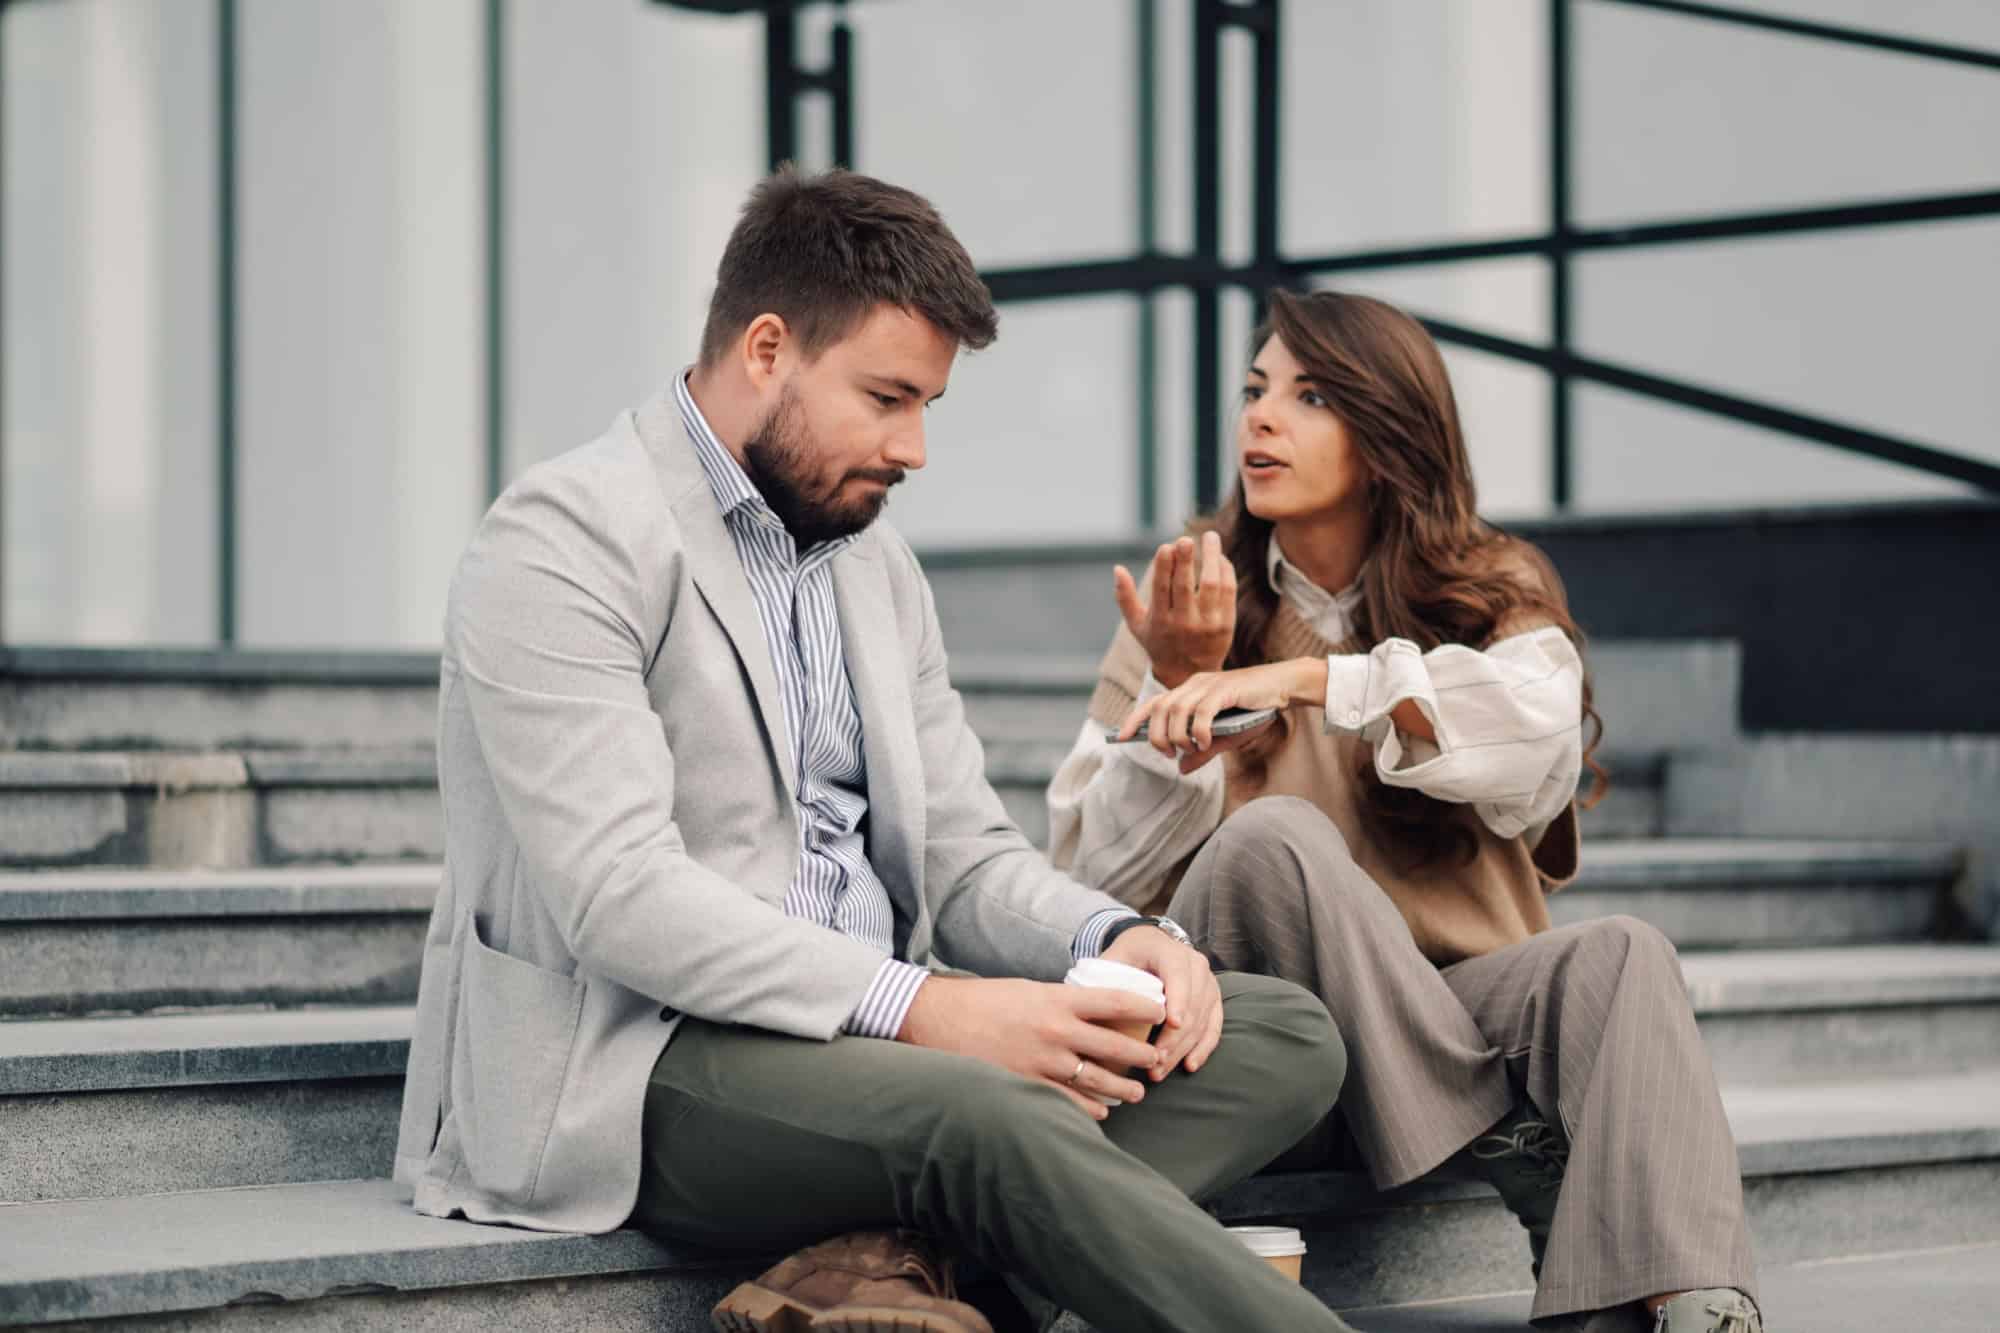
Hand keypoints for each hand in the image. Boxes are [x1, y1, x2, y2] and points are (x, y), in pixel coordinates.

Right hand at [896, 976, 1165, 1120]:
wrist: (939, 1019)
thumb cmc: (984, 1001)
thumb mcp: (1028, 990)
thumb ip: (1061, 1003)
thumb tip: (1093, 1013)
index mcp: (1058, 999)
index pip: (1116, 1001)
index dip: (1146, 1006)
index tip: (1164, 1011)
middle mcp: (1057, 1030)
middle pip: (1116, 1045)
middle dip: (1143, 1055)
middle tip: (1158, 1060)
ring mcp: (1043, 1061)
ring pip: (1098, 1080)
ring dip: (1123, 1089)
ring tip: (1138, 1093)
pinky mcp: (1027, 1085)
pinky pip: (1070, 1103)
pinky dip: (1091, 1110)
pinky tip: (1103, 1112)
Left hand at [1101, 926, 1224, 1077]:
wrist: (1152, 945)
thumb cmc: (1129, 955)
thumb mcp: (1114, 957)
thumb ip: (1104, 978)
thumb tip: (1086, 1009)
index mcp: (1170, 951)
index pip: (1178, 974)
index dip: (1178, 999)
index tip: (1172, 1024)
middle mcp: (1195, 964)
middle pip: (1191, 1005)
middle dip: (1174, 1038)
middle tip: (1154, 1062)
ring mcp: (1208, 983)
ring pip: (1202, 1021)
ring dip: (1182, 1049)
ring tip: (1160, 1070)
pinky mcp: (1213, 1000)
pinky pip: (1213, 1027)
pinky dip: (1203, 1048)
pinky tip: (1190, 1065)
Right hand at [1114, 532, 1235, 689]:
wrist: (1188, 674)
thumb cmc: (1159, 642)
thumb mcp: (1136, 624)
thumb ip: (1125, 597)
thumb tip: (1117, 568)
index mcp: (1160, 621)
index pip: (1161, 589)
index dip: (1163, 566)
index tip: (1166, 546)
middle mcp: (1183, 623)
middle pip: (1185, 585)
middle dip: (1185, 560)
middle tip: (1186, 538)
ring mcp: (1206, 624)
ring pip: (1211, 585)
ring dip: (1212, 558)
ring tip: (1210, 537)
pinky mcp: (1226, 624)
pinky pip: (1228, 592)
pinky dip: (1225, 571)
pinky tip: (1220, 557)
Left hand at [1115, 657, 1328, 772]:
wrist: (1283, 687)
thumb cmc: (1254, 710)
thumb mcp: (1225, 737)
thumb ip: (1202, 752)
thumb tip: (1181, 769)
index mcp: (1189, 691)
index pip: (1154, 703)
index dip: (1135, 719)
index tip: (1121, 737)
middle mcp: (1193, 684)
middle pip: (1159, 708)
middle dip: (1157, 735)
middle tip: (1168, 753)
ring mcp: (1208, 684)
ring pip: (1176, 710)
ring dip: (1178, 736)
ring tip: (1191, 749)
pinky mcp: (1224, 688)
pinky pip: (1201, 711)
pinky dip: (1199, 730)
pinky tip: (1206, 742)